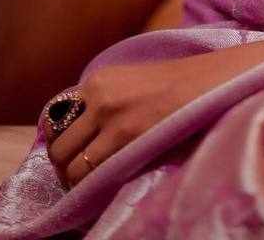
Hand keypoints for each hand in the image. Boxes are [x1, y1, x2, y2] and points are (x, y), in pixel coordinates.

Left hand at [46, 51, 246, 187]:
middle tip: (78, 174)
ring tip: (90, 184)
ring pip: (70, 164)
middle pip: (58, 144)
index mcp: (98, 79)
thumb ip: (104, 100)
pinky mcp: (126, 136)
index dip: (59, 140)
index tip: (70, 152)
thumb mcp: (130, 81)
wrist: (209, 82)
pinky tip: (103, 185)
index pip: (54, 117)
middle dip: (63, 164)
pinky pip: (92, 172)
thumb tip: (80, 133)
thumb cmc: (176, 85)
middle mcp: (98, 95)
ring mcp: (111, 116)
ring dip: (76, 179)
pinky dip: (91, 184)